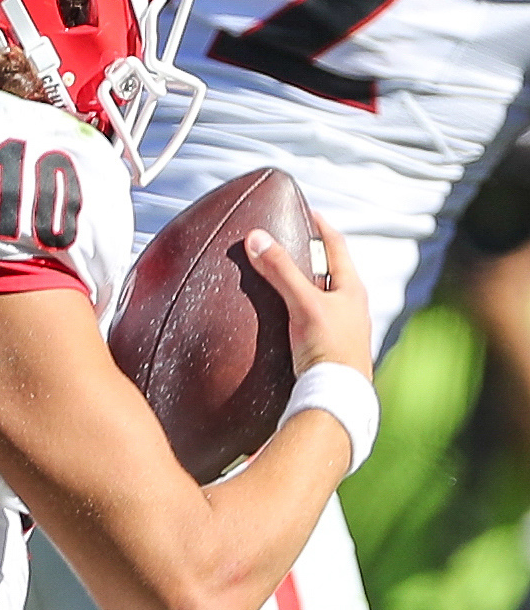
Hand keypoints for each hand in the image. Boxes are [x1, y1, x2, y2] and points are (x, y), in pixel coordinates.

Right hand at [246, 212, 370, 377]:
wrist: (336, 397)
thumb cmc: (328, 349)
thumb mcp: (303, 304)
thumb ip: (280, 270)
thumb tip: (257, 237)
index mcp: (352, 290)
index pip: (337, 247)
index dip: (321, 226)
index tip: (307, 211)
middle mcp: (352, 307)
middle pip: (332, 271)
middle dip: (312, 255)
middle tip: (291, 242)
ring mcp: (343, 329)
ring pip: (324, 296)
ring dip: (306, 284)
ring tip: (283, 277)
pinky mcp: (330, 348)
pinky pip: (315, 318)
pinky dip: (300, 308)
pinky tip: (286, 317)